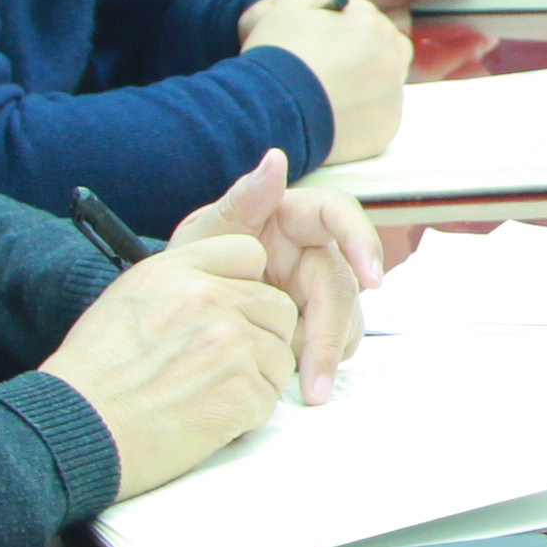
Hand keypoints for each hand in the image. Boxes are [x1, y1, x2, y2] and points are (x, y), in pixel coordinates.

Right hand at [42, 230, 303, 490]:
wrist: (79, 430)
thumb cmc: (95, 373)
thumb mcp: (129, 297)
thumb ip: (183, 277)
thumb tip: (230, 278)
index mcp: (180, 270)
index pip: (250, 253)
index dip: (246, 284)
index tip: (231, 310)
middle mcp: (210, 299)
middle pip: (277, 306)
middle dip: (260, 334)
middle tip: (224, 363)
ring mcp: (231, 345)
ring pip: (281, 354)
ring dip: (256, 377)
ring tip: (209, 393)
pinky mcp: (242, 392)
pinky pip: (270, 396)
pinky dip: (246, 413)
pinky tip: (209, 417)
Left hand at [167, 149, 379, 403]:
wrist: (173, 317)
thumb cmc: (189, 266)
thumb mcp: (203, 236)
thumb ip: (240, 201)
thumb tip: (275, 158)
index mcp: (290, 218)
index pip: (338, 214)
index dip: (361, 241)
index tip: (373, 281)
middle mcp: (312, 250)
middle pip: (343, 283)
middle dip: (333, 332)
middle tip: (318, 380)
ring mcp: (316, 289)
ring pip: (346, 317)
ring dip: (331, 354)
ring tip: (306, 388)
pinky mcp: (315, 322)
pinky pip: (334, 341)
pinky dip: (322, 363)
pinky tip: (302, 382)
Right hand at [239, 0, 410, 165]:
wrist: (271, 110)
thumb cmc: (277, 54)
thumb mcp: (291, 5)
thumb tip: (341, 0)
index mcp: (374, 27)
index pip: (367, 21)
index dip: (343, 29)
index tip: (321, 42)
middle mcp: (393, 61)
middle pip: (383, 52)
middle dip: (361, 55)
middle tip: (328, 68)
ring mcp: (392, 99)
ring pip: (382, 86)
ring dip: (363, 86)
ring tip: (327, 94)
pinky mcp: (385, 131)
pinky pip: (376, 118)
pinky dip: (360, 115)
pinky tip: (333, 115)